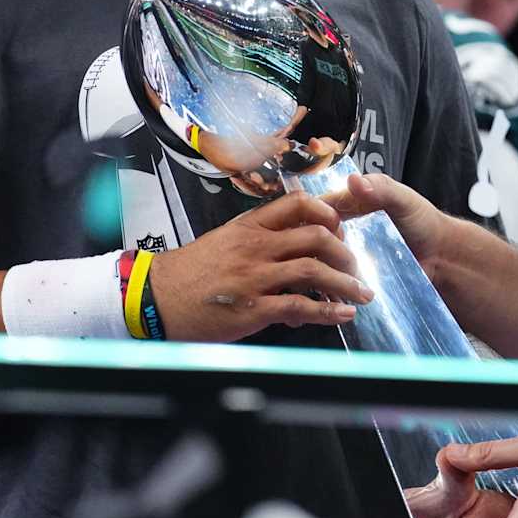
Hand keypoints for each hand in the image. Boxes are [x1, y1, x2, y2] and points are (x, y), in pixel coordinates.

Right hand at [149, 194, 372, 340]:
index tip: (341, 228)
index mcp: (249, 226)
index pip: (298, 203)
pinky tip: (342, 314)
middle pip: (316, 235)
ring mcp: (255, 277)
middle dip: (345, 251)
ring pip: (314, 270)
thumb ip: (259, 244)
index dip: (328, 213)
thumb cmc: (190, 272)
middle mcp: (256, 247)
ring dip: (346, 282)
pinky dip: (327, 311)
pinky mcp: (253, 309)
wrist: (155, 297)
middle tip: (355, 266)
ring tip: (362, 293)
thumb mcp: (224, 242)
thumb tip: (293, 255)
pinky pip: (300, 307)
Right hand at [323, 172, 456, 283]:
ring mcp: (345, 257)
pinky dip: (331, 287)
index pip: (316, 209)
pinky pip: (334, 283)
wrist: (443, 257)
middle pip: (312, 238)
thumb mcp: (403, 199)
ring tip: (333, 276)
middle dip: (314, 247)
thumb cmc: (423, 222)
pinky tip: (332, 292)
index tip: (318, 228)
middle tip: (331, 256)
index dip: (312, 217)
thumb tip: (354, 181)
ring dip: (321, 270)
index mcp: (348, 205)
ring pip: (319, 262)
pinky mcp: (352, 280)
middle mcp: (342, 230)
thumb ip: (381, 188)